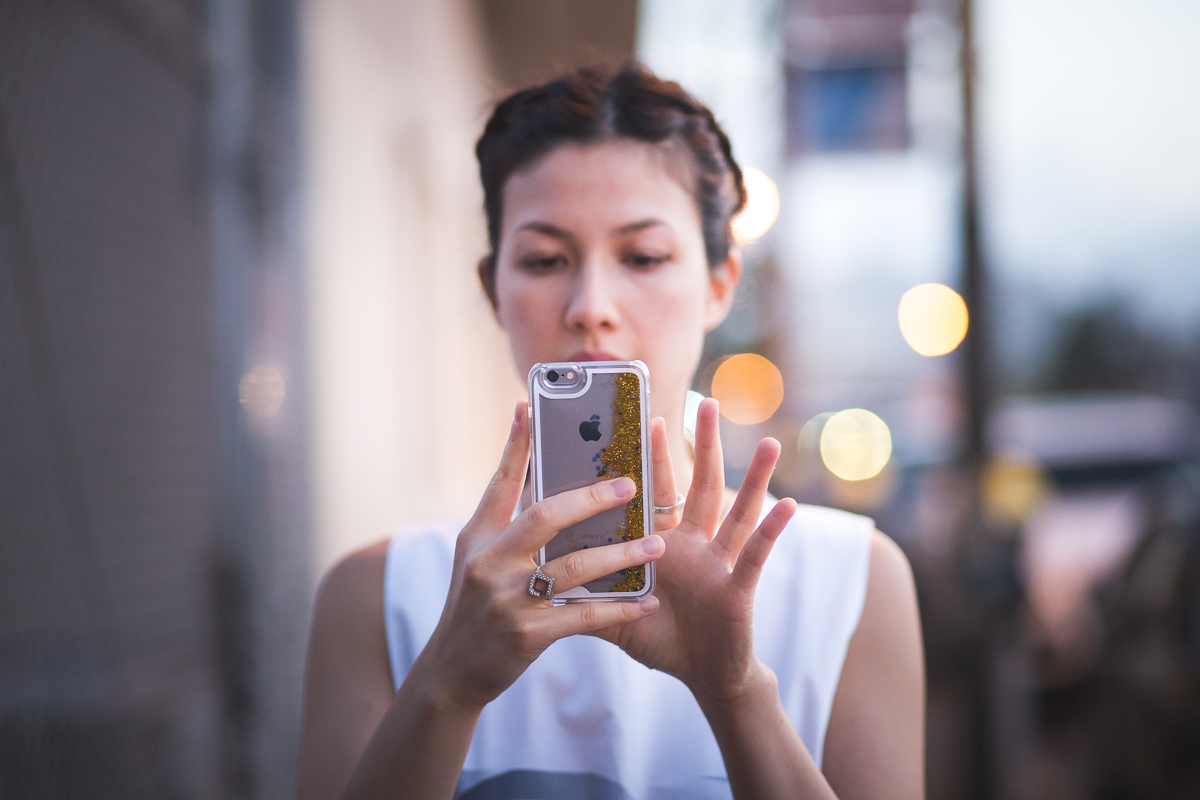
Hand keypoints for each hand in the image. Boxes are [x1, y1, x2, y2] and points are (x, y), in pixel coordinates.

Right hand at [412, 402, 663, 710]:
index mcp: (478, 536)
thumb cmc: (474, 603)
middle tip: (630, 486)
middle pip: (544, 518)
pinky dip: (619, 609)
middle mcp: (489, 563)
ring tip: (657, 546)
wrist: (451, 671)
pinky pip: (584, 617)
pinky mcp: (527, 636)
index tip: (531, 405)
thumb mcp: (475, 555)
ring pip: (573, 568)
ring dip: (620, 555)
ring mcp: (506, 600)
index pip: (500, 482)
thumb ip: (505, 518)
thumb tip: (530, 467)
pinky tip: (648, 601)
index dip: (516, 444)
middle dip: (591, 499)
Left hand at [594, 398, 796, 700]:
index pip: (656, 492)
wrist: (701, 676)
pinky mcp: (738, 586)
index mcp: (661, 544)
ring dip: (754, 478)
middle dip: (705, 445)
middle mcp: (693, 544)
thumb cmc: (660, 639)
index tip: (647, 418)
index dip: (654, 457)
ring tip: (769, 443)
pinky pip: (756, 554)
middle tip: (711, 404)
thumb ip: (581, 595)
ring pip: (737, 511)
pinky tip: (788, 504)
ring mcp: (719, 561)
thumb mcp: (614, 614)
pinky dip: (773, 530)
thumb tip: (534, 583)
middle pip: (700, 485)